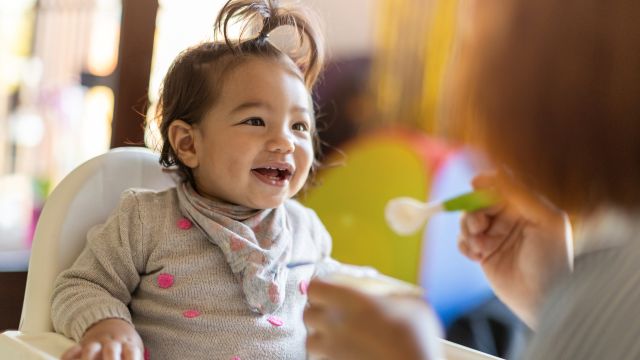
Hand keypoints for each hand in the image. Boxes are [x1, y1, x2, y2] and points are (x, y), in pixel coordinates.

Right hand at [61, 318, 143, 359]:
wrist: (111, 323)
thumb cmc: (126, 345)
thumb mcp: (134, 349)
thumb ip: (135, 356)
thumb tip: (140, 359)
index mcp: (128, 344)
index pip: (132, 351)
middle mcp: (112, 343)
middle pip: (111, 349)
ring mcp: (96, 343)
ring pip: (91, 349)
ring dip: (89, 359)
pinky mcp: (81, 346)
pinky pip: (71, 351)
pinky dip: (69, 356)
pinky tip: (71, 358)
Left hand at [304, 279, 442, 359]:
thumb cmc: (415, 336)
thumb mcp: (412, 303)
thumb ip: (392, 294)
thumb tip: (387, 294)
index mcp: (347, 300)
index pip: (314, 287)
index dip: (321, 288)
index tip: (330, 290)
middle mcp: (333, 324)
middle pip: (307, 314)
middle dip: (318, 313)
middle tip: (335, 314)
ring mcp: (331, 350)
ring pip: (311, 341)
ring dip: (321, 338)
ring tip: (340, 338)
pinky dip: (330, 357)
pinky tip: (348, 354)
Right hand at [458, 172, 572, 327]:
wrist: (543, 299)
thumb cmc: (552, 261)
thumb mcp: (547, 221)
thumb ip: (524, 195)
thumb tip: (499, 172)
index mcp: (527, 206)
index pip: (502, 185)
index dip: (487, 182)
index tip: (475, 184)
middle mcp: (510, 218)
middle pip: (480, 200)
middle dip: (474, 209)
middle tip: (479, 225)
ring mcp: (495, 235)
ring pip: (468, 219)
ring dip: (467, 228)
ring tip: (479, 244)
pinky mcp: (483, 253)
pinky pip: (463, 240)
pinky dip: (464, 244)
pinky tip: (476, 255)